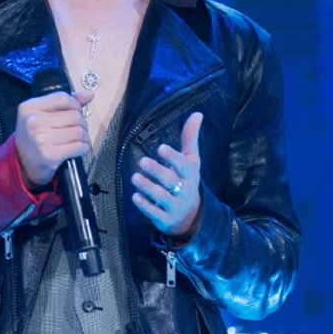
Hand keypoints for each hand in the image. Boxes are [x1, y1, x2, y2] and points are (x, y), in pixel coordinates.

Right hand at [15, 89, 94, 187]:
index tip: (76, 111)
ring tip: (79, 139)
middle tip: (79, 129)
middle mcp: (33, 122)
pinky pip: (78, 147)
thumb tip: (89, 94)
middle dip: (82, 123)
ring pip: (78, 131)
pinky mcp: (49, 154)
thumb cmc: (35, 137)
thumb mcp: (41, 115)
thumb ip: (64, 103)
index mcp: (29, 107)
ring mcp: (40, 139)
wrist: (23, 164)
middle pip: (74, 116)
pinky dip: (83, 147)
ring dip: (84, 136)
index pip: (62, 98)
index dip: (75, 105)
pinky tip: (79, 148)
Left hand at [131, 112, 202, 239]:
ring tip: (135, 178)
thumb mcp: (191, 162)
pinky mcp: (165, 219)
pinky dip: (145, 205)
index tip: (161, 147)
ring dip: (147, 187)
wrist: (191, 217)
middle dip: (157, 171)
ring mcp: (175, 206)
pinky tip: (135, 197)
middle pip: (171, 181)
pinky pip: (154, 212)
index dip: (173, 157)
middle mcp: (184, 191)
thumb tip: (197, 114)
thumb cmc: (187, 182)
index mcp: (191, 175)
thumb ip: (190, 139)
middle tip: (143, 161)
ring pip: (161, 197)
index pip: (184, 165)